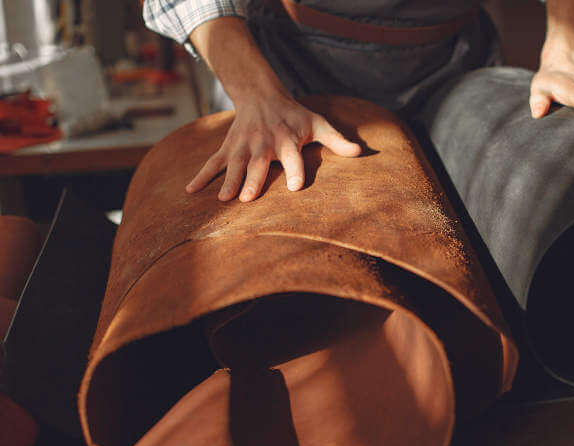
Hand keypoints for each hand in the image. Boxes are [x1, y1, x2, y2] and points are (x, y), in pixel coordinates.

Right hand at [186, 93, 361, 200]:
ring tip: (222, 200)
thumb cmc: (294, 116)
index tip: (295, 186)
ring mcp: (242, 145)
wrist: (261, 95)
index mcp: (287, 139)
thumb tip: (361, 153)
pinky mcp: (228, 147)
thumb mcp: (317, 124)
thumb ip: (336, 140)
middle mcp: (263, 143)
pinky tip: (189, 191)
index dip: (294, 170)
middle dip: (253, 180)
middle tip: (248, 199)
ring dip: (228, 181)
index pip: (292, 155)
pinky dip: (200, 175)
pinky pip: (212, 162)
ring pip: (234, 164)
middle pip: (258, 163)